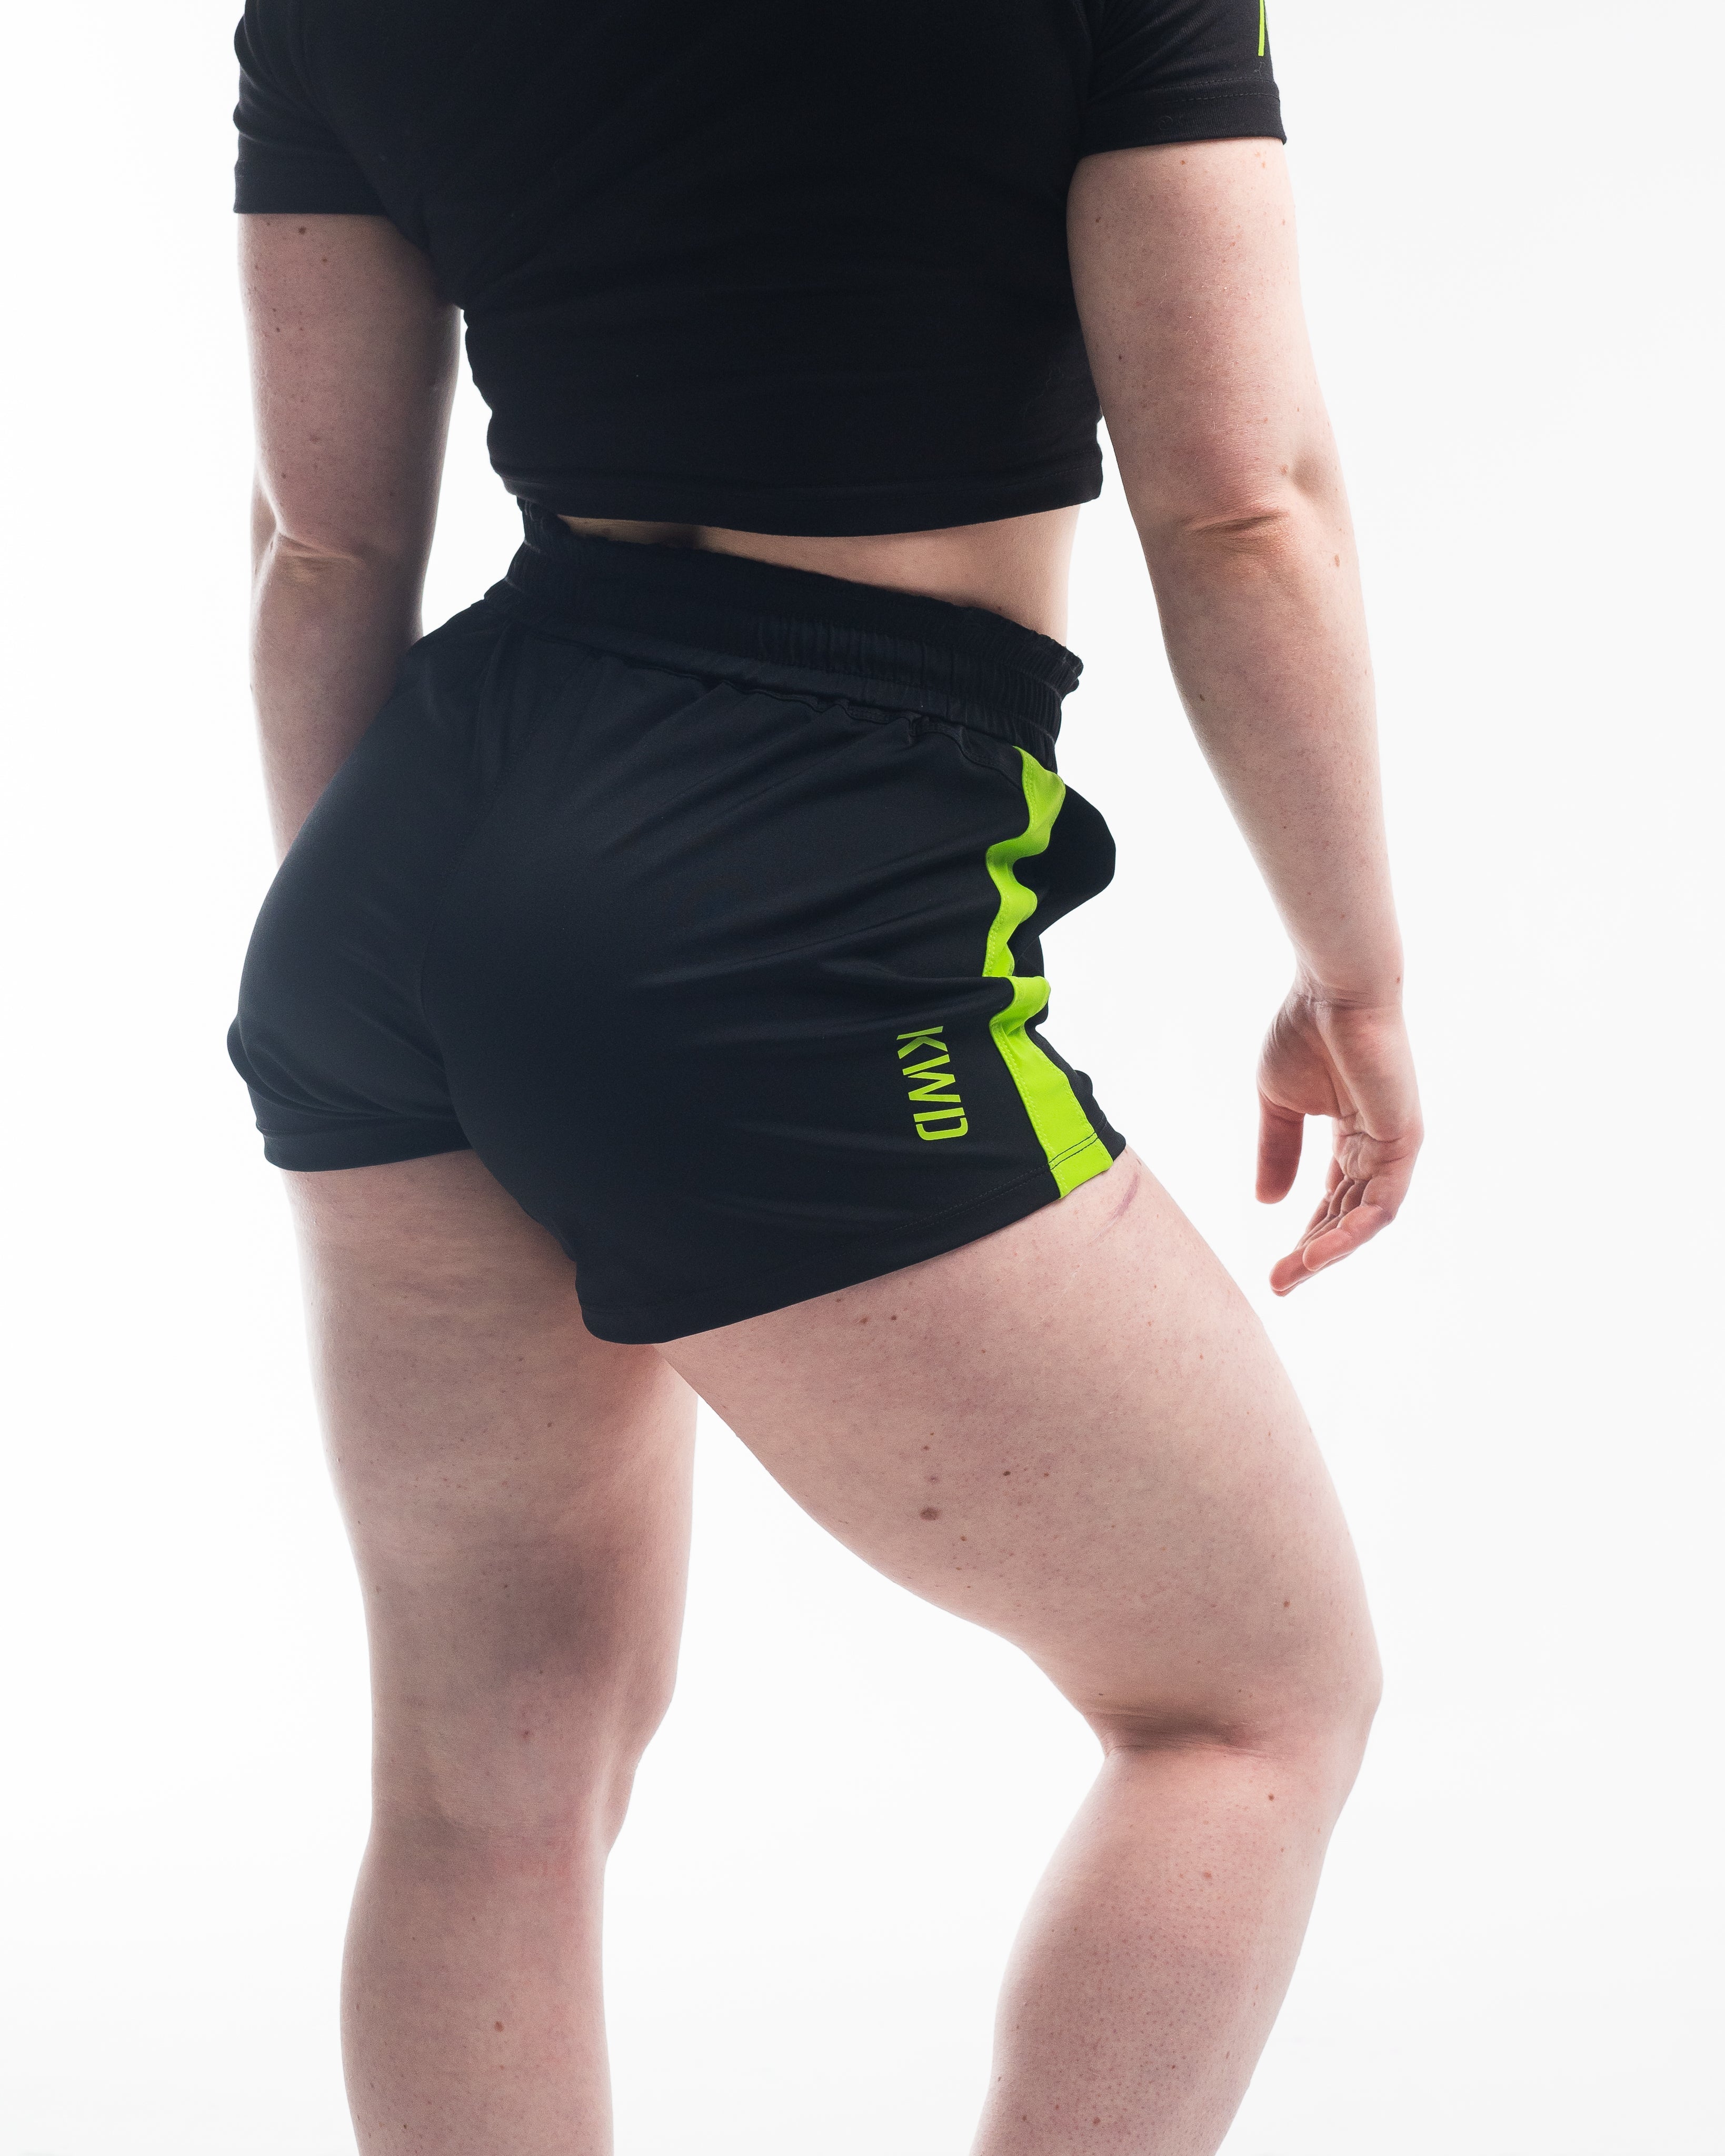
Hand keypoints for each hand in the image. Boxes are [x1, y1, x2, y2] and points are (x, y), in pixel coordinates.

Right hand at [1255, 987, 1422, 1293]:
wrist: (1331, 992)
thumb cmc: (1305, 1031)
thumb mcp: (1278, 1104)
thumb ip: (1277, 1152)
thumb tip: (1268, 1203)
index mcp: (1351, 1135)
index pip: (1333, 1199)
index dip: (1305, 1234)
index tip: (1275, 1268)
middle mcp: (1378, 1146)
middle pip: (1348, 1216)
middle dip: (1313, 1253)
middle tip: (1279, 1284)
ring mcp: (1395, 1145)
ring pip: (1367, 1219)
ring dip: (1330, 1252)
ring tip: (1293, 1276)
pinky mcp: (1404, 1141)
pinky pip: (1382, 1203)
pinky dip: (1352, 1232)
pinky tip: (1320, 1253)